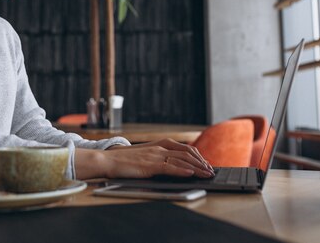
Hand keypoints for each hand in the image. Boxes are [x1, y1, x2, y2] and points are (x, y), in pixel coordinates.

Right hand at [75, 139, 214, 179]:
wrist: (108, 160)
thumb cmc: (126, 160)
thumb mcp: (146, 155)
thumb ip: (159, 157)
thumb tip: (175, 166)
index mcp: (160, 144)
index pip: (185, 149)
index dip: (198, 157)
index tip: (206, 165)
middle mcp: (160, 148)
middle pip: (187, 154)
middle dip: (202, 163)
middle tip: (211, 171)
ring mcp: (155, 156)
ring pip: (182, 161)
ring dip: (197, 168)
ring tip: (207, 175)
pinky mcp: (150, 165)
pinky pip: (170, 167)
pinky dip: (182, 170)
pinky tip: (191, 174)